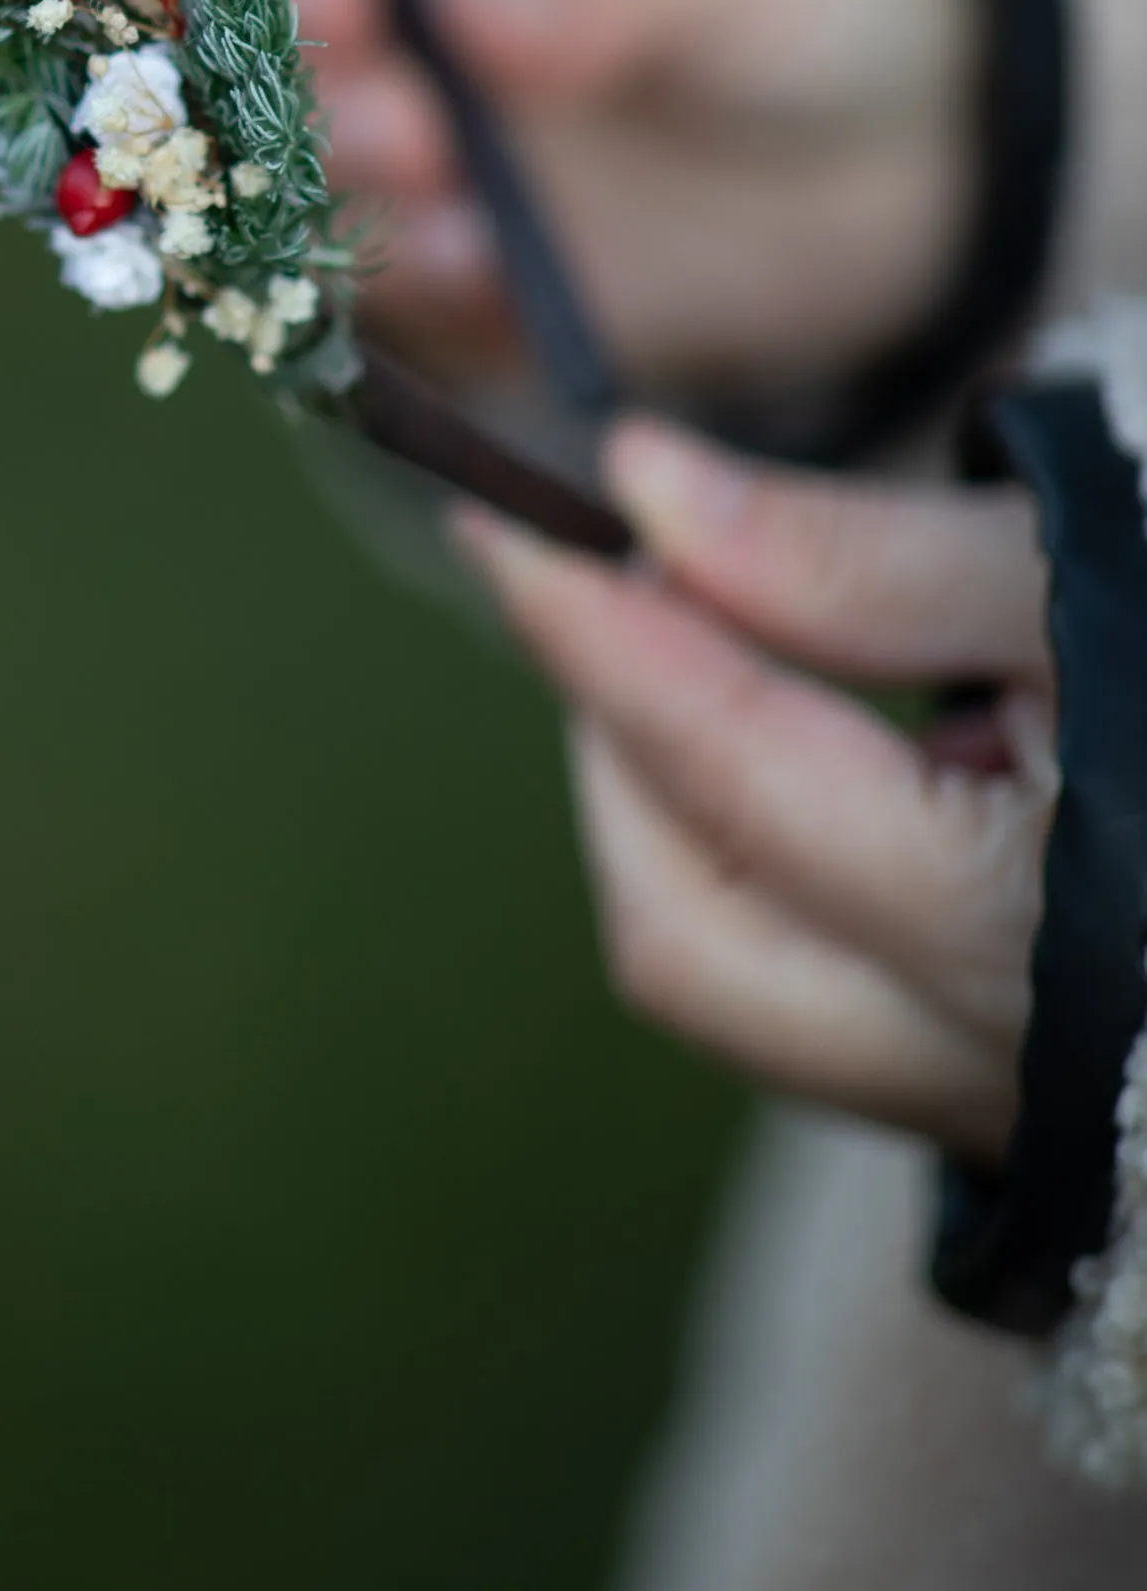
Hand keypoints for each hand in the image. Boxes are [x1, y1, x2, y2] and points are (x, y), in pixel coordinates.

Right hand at [178, 0, 979, 397]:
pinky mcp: (371, 271)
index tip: (352, 0)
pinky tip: (485, 280)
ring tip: (457, 204)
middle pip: (186, 44)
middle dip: (273, 98)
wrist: (858, 132)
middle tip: (415, 133)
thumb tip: (472, 21)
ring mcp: (330, 140)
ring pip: (231, 184)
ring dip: (315, 206)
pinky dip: (379, 306)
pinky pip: (316, 308)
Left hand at [454, 420, 1052, 1161]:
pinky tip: (791, 737)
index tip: (502, 508)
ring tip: (693, 644)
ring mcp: (998, 1099)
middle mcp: (992, 1055)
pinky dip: (755, 866)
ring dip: (667, 810)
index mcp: (1025, 925)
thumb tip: (645, 491)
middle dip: (611, 745)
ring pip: (733, 979)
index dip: (596, 630)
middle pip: (683, 925)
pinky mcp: (1014, 1098)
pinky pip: (811, 1002)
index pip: (730, 767)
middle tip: (598, 578)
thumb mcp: (1096, 575)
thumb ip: (860, 558)